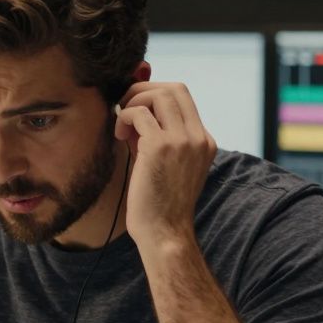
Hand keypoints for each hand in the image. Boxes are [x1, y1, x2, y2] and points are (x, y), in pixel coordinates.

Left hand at [116, 82, 216, 248]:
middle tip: (125, 108)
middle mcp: (198, 138)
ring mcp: (182, 141)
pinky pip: (138, 113)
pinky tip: (118, 136)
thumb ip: (158, 136)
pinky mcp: (160, 147)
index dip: (155, 95)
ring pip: (159, 95)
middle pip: (174, 88)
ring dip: (134, 102)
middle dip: (144, 91)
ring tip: (122, 125)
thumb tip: (135, 111)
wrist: (164, 233)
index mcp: (204, 141)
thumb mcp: (166, 164)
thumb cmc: (159, 203)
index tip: (136, 110)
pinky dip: (124, 118)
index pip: (183, 98)